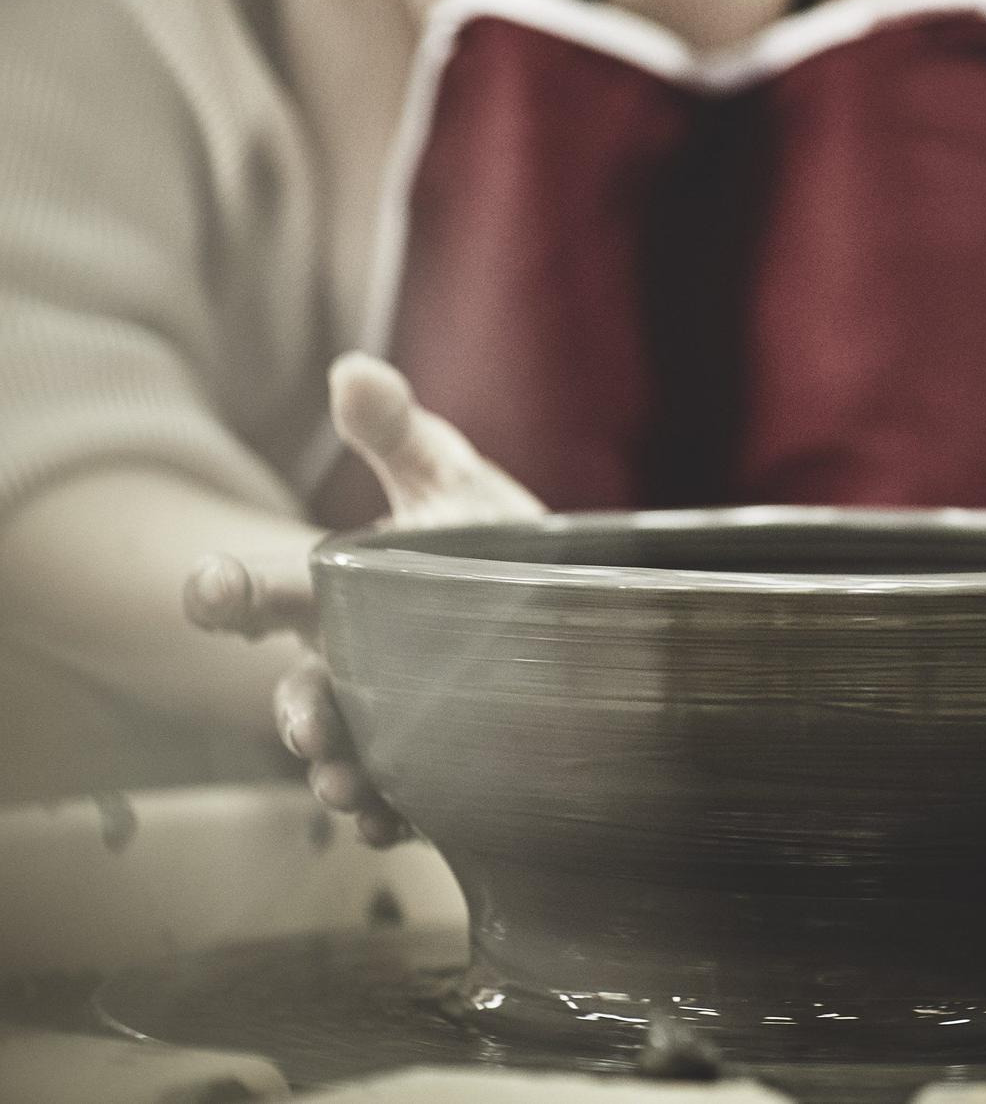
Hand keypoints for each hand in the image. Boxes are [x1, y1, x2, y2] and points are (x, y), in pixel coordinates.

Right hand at [184, 353, 544, 844]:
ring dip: (339, 775)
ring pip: (346, 756)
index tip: (209, 591)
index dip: (229, 591)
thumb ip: (397, 430)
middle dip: (296, 710)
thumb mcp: (446, 475)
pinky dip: (397, 815)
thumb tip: (352, 368)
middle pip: (303, 691)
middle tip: (306, 724)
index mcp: (344, 589)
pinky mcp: (445, 764)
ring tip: (348, 786)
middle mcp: (358, 662)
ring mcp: (396, 718)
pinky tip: (404, 821)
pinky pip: (409, 801)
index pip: (269, 591)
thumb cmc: (489, 535)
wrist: (572, 601)